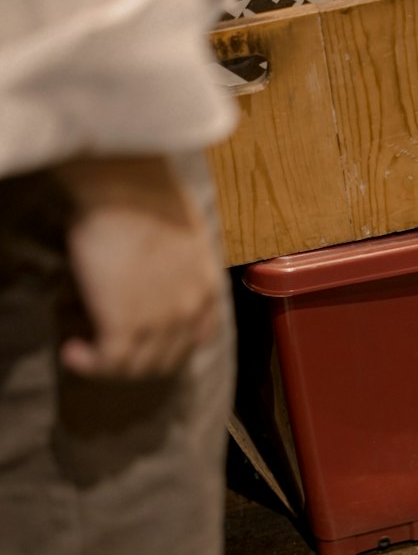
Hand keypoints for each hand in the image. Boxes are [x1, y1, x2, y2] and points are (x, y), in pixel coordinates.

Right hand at [57, 156, 220, 379]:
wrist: (126, 187)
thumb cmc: (147, 195)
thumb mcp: (183, 234)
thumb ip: (179, 264)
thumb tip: (154, 272)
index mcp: (208, 287)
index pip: (198, 339)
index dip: (170, 348)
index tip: (145, 342)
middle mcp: (191, 310)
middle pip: (167, 359)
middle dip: (137, 362)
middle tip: (108, 350)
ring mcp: (161, 320)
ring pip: (138, 367)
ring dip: (109, 366)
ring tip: (86, 350)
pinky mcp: (126, 323)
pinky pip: (109, 361)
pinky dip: (89, 364)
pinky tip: (73, 351)